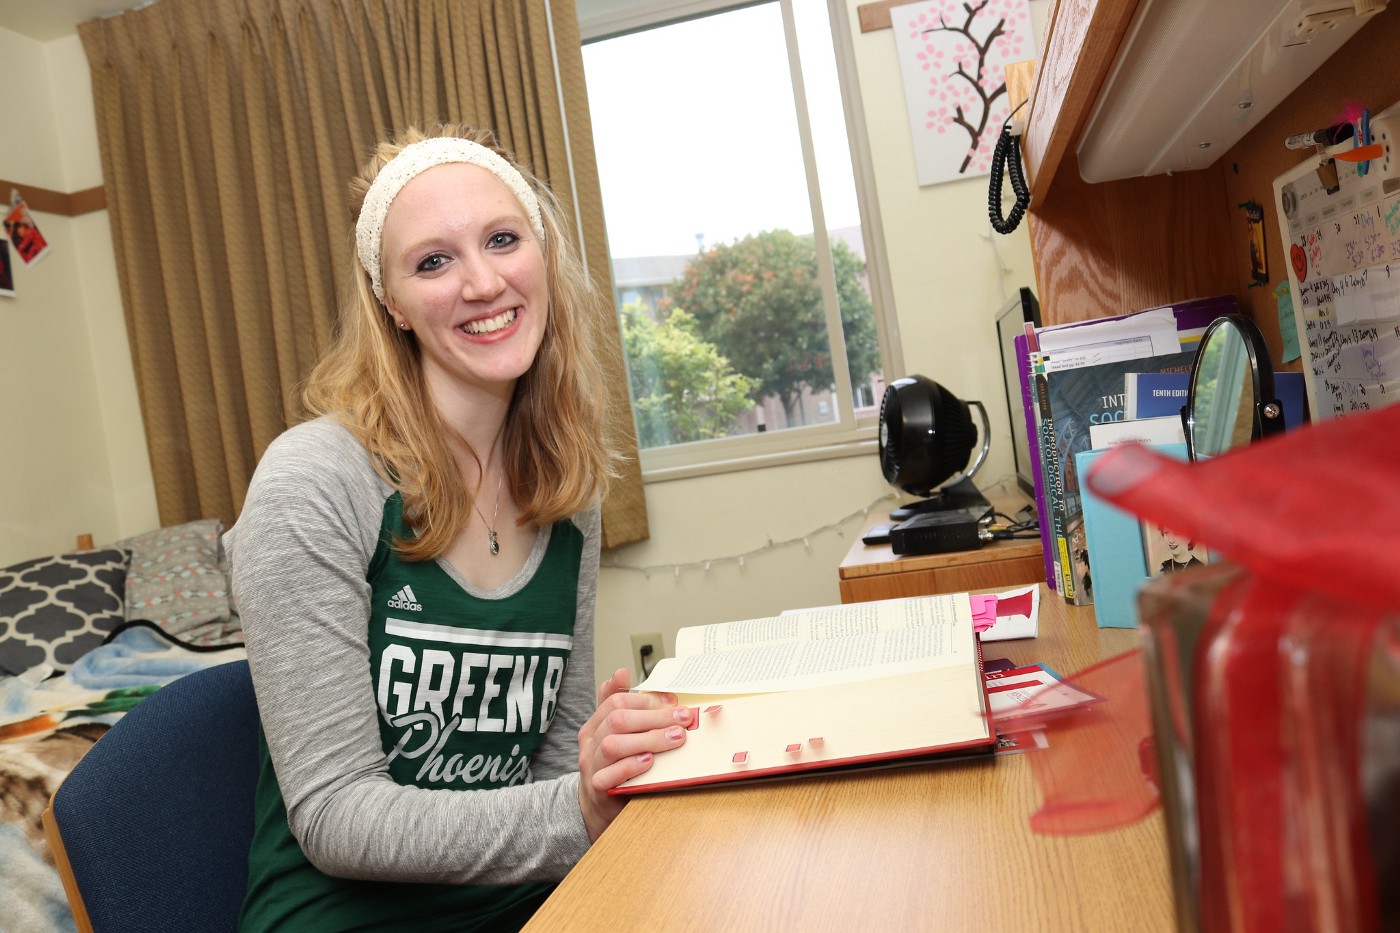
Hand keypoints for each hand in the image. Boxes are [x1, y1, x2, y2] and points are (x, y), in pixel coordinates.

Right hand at [577, 667, 689, 840]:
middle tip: (683, 719)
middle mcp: (590, 743)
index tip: (673, 702)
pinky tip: (650, 761)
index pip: (616, 702)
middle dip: (654, 717)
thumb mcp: (616, 734)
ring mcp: (592, 766)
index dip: (647, 700)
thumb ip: (623, 706)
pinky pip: (609, 776)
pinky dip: (631, 766)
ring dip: (648, 739)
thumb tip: (622, 672)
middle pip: (617, 720)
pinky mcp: (598, 789)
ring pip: (613, 745)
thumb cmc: (613, 766)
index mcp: (595, 725)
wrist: (597, 808)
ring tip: (674, 738)